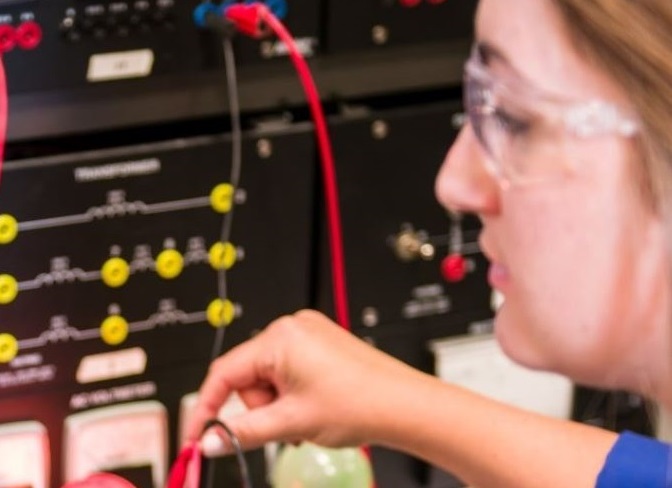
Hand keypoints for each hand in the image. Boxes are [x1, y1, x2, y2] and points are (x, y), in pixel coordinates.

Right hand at [186, 309, 420, 451]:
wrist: (404, 404)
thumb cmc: (361, 402)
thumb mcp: (291, 422)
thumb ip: (243, 431)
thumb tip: (211, 438)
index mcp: (280, 338)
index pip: (225, 372)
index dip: (207, 407)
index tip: (198, 434)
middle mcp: (292, 328)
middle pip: (247, 374)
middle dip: (258, 406)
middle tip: (282, 425)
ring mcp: (308, 333)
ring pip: (268, 375)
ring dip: (277, 402)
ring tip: (304, 416)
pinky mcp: (320, 342)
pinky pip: (288, 369)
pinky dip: (291, 392)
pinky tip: (311, 405)